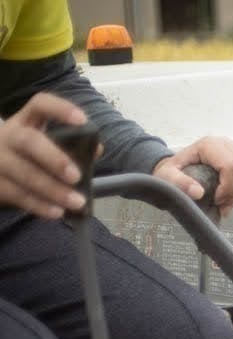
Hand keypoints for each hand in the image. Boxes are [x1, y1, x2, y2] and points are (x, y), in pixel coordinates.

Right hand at [0, 93, 89, 218]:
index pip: (40, 105)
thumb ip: (70, 147)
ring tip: (76, 202)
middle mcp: (8, 136)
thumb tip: (96, 149)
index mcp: (25, 122)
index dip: (60, 109)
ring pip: (24, 172)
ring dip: (52, 189)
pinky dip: (39, 205)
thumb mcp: (44, 146)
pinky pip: (18, 194)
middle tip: (76, 176)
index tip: (82, 120)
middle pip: (29, 141)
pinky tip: (57, 211)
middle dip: (54, 158)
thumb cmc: (28, 157)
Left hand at [154, 136, 232, 216]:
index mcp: (210, 145)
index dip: (227, 188)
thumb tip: (198, 192)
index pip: (231, 166)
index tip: (217, 200)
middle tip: (222, 201)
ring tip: (228, 197)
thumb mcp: (168, 176)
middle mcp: (227, 145)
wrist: (179, 168)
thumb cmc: (173, 172)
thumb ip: (180, 183)